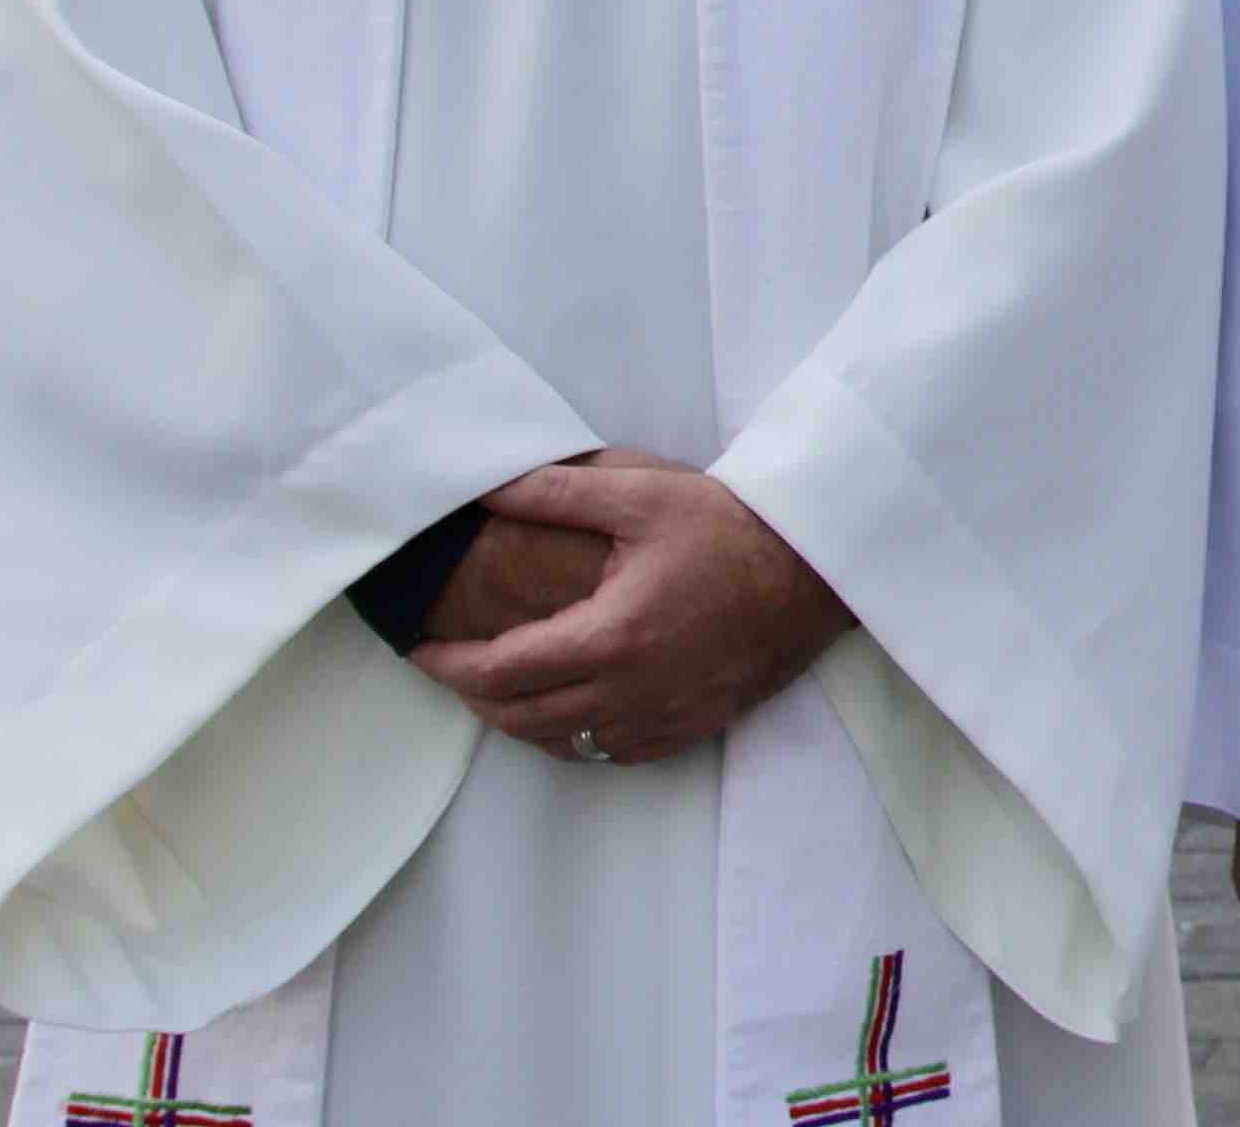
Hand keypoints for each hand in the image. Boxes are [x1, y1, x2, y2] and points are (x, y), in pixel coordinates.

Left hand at [407, 458, 854, 765]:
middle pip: (520, 718)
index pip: (497, 672)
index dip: (445, 664)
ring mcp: (664, 715)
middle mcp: (631, 691)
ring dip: (521, 720)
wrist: (820, 567)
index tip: (420, 647)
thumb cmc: (732, 526)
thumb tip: (484, 486)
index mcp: (609, 636)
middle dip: (473, 696)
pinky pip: (614, 753)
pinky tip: (575, 707)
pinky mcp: (695, 725)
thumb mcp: (641, 495)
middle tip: (452, 664)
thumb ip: (555, 492)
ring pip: (564, 744)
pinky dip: (578, 738)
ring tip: (504, 685)